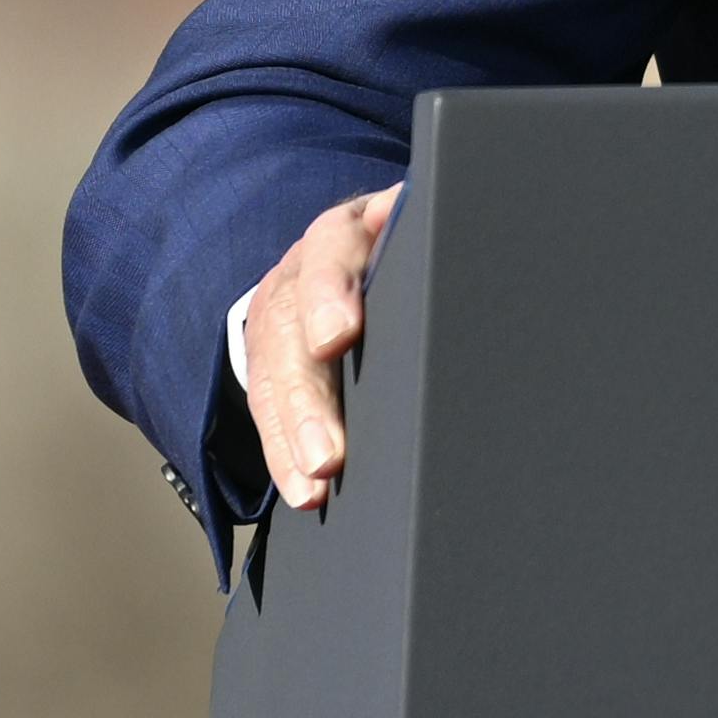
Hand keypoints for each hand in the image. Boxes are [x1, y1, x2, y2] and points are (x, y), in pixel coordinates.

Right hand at [227, 182, 401, 513]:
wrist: (348, 250)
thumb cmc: (395, 249)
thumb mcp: (412, 230)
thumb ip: (422, 234)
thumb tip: (452, 232)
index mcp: (343, 235)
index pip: (329, 253)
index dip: (329, 293)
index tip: (339, 336)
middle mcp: (298, 273)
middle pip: (290, 330)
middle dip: (307, 398)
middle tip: (326, 454)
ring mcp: (277, 318)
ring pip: (271, 377)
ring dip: (291, 437)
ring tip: (313, 485)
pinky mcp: (267, 358)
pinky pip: (265, 407)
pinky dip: (282, 452)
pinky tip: (300, 488)